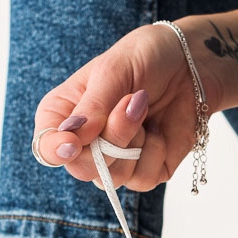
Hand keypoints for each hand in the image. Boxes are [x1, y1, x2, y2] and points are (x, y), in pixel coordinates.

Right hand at [34, 22, 220, 190]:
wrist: (192, 62)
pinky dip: (154, 153)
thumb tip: (72, 135)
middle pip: (80, 168)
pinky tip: (159, 129)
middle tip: (131, 103)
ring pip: (112, 178)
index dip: (56, 150)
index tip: (72, 142)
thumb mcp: (114, 69)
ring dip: (134, 142)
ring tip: (144, 108)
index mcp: (64, 113)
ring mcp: (115, 159)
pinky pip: (142, 180)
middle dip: (111, 138)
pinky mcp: (145, 170)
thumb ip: (93, 105)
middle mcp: (85, 142)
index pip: (46, 146)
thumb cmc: (146, 57)